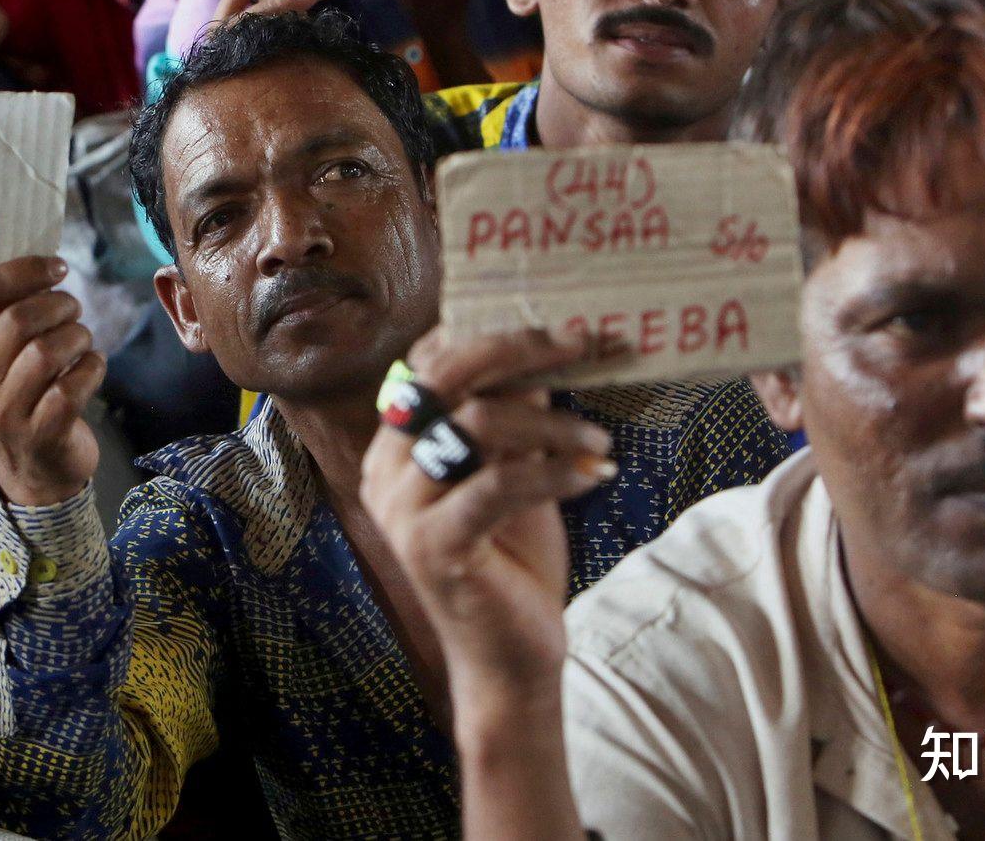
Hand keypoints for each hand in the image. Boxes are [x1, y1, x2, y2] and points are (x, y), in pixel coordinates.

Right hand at [0, 257, 105, 506]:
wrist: (33, 467)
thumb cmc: (23, 393)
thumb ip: (7, 313)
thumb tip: (44, 263)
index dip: (26, 270)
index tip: (58, 267)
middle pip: (19, 319)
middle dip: (60, 305)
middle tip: (74, 311)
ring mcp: (5, 412)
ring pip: (47, 351)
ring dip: (78, 336)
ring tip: (82, 341)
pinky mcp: (41, 433)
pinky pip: (73, 385)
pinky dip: (93, 367)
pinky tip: (91, 367)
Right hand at [359, 326, 610, 696]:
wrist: (511, 658)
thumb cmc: (514, 558)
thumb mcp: (516, 468)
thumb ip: (518, 410)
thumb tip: (548, 344)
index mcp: (396, 443)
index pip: (429, 359)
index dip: (492, 331)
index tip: (561, 326)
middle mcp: (385, 469)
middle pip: (444, 376)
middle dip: (519, 350)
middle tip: (582, 346)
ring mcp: (402, 510)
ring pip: (475, 425)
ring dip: (552, 425)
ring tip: (600, 445)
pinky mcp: (433, 548)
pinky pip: (497, 484)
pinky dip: (552, 473)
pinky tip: (592, 479)